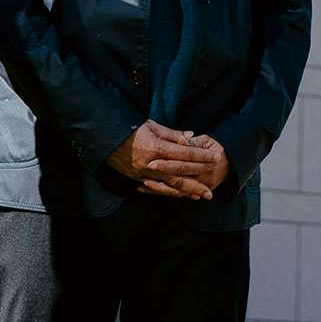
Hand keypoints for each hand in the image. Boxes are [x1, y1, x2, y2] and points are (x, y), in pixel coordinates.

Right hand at [106, 122, 224, 200]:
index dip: (201, 156)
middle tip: (211, 189)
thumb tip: (191, 137)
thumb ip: (172, 134)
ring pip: (169, 186)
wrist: (104, 138)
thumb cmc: (130, 128)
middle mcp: (151, 163)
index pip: (184, 153)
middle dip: (198, 181)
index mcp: (156, 147)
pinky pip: (157, 189)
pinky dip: (170, 193)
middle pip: (180, 174)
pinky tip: (180, 195)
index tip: (215, 157)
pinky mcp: (137, 179)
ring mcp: (143, 173)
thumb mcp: (151, 125)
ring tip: (200, 196)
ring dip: (186, 192)